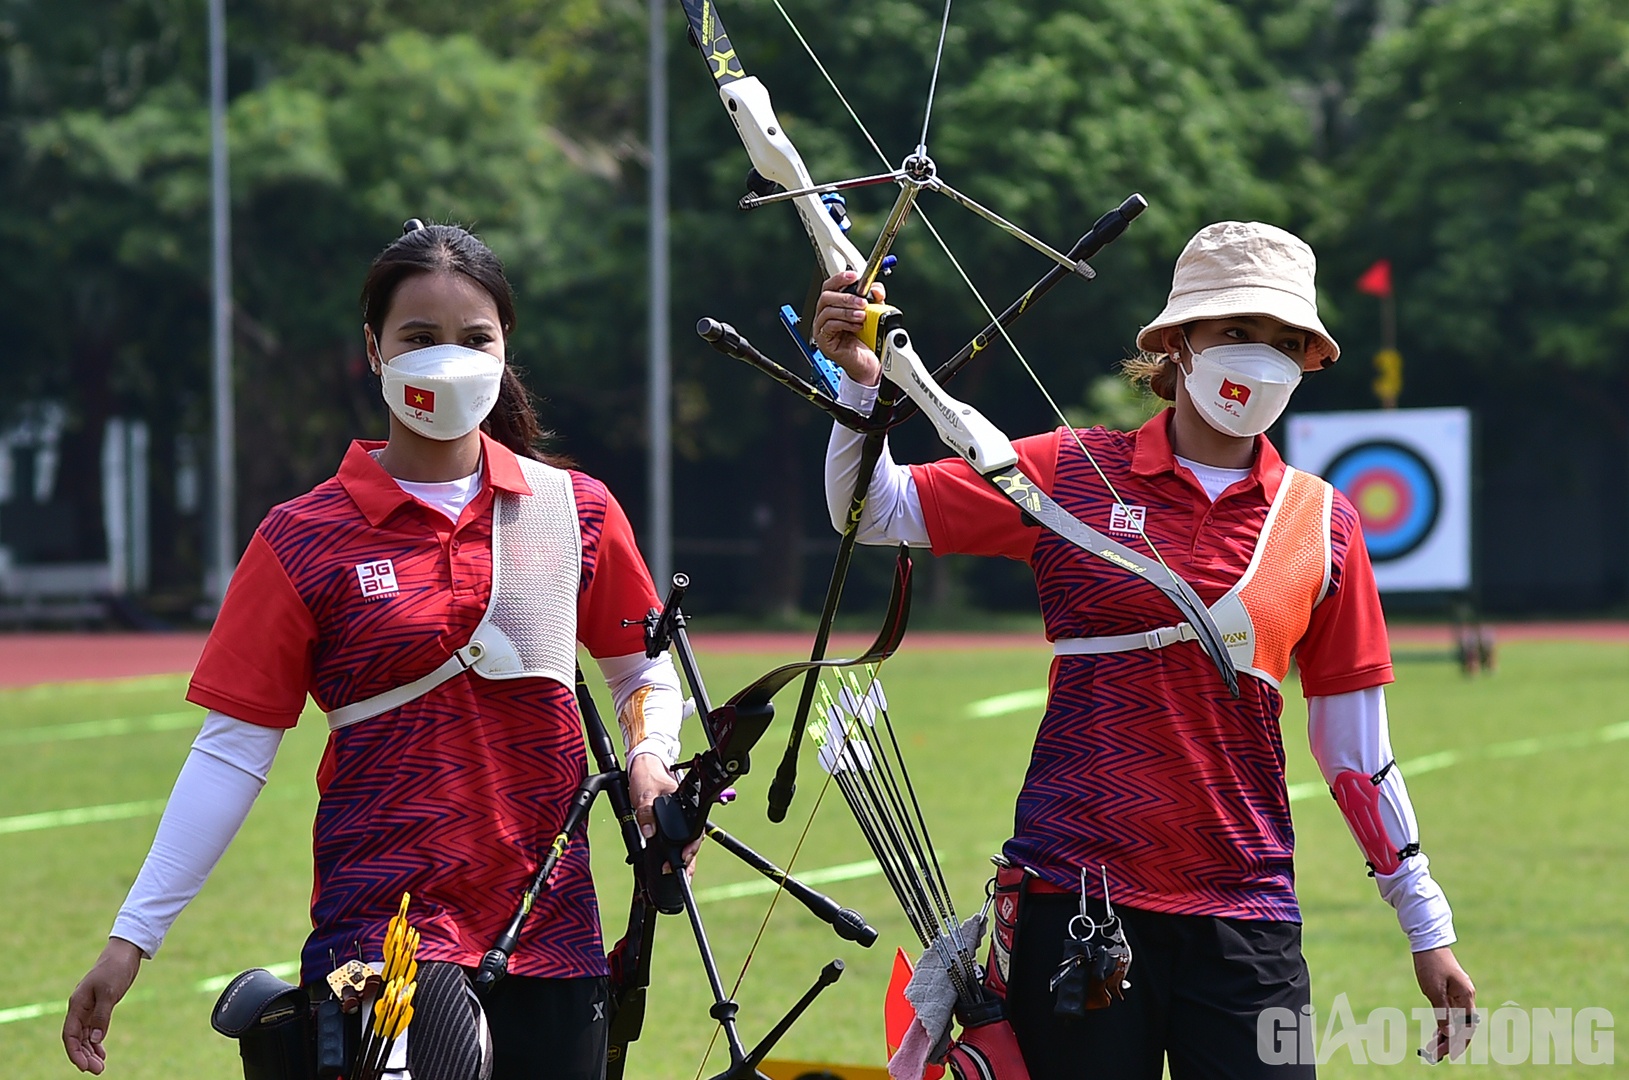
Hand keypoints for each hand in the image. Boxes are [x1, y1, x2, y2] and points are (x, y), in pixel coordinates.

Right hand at [64, 938, 143, 1073]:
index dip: (75, 1052)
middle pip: (77, 1038)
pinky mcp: (100, 1007)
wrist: (124, 952)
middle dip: (84, 1056)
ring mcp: (89, 1008)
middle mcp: (80, 1008)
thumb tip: (95, 1040)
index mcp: (77, 1004)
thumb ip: (101, 1016)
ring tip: (100, 1066)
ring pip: (85, 1036)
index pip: (70, 1034)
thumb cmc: (115, 969)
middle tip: (98, 1070)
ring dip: (91, 1051)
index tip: (84, 1067)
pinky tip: (102, 1052)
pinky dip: (97, 1041)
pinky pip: (94, 1029)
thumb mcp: (110, 992)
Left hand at [627, 753, 700, 870]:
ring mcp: (681, 818)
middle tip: (677, 874)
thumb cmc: (648, 779)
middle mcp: (687, 814)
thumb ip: (646, 813)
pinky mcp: (673, 822)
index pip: (695, 833)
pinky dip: (675, 852)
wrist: (645, 768)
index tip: (683, 859)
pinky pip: (678, 839)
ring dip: (683, 858)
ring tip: (676, 873)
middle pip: (693, 842)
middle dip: (688, 860)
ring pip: (687, 842)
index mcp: (687, 806)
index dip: (690, 849)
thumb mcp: (645, 795)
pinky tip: (670, 862)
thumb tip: (649, 832)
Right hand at [811, 270, 885, 386]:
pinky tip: (856, 327)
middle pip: (826, 296)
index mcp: (835, 305)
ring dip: (847, 311)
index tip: (854, 276)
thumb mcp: (874, 313)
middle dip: (845, 297)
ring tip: (862, 316)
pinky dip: (844, 324)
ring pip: (827, 311)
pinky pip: (829, 326)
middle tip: (861, 302)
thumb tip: (875, 288)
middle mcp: (826, 315)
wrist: (869, 363)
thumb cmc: (867, 339)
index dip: (840, 278)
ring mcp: (823, 328)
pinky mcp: (824, 340)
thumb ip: (875, 299)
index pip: (831, 286)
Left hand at [1413, 945, 1476, 1059]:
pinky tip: (1436, 1036)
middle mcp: (1466, 998)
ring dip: (1447, 1036)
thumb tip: (1448, 1033)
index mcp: (1466, 996)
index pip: (1467, 1026)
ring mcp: (1459, 996)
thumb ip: (1442, 1012)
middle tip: (1437, 1056)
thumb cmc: (1431, 964)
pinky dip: (1444, 1025)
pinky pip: (1450, 1014)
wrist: (1429, 943)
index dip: (1459, 1042)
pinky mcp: (1451, 994)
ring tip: (1435, 1051)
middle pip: (1463, 1026)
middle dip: (1452, 1042)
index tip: (1448, 1054)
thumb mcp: (1433, 989)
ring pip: (1456, 1022)